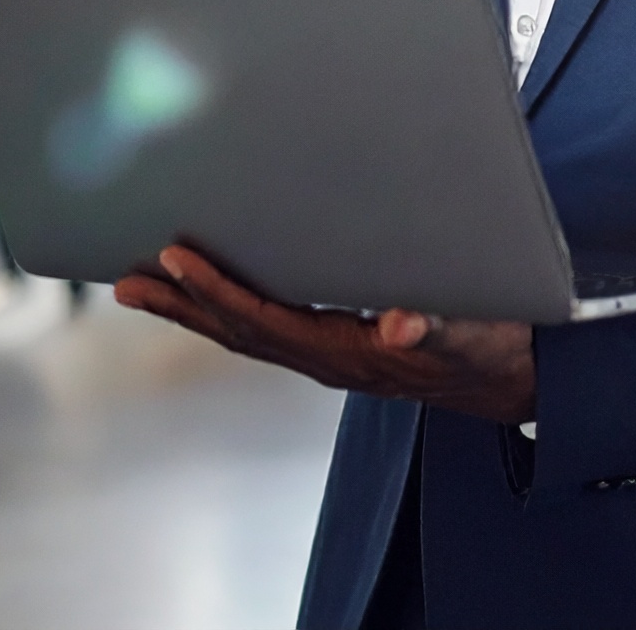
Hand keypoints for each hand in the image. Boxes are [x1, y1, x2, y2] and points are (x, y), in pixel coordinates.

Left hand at [113, 244, 535, 423]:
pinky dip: (226, 307)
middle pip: (238, 331)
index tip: (176, 260)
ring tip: (141, 284)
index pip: (267, 320)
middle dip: (181, 305)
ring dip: (191, 309)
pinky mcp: (337, 342)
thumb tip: (399, 326)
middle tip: (124, 281)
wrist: (511, 376)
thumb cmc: (491, 346)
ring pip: (245, 331)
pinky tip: (207, 288)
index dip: (218, 291)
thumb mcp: (473, 333)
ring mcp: (329, 354)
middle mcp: (328, 358)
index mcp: (350, 353)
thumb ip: (437, 328)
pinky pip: (267, 324)